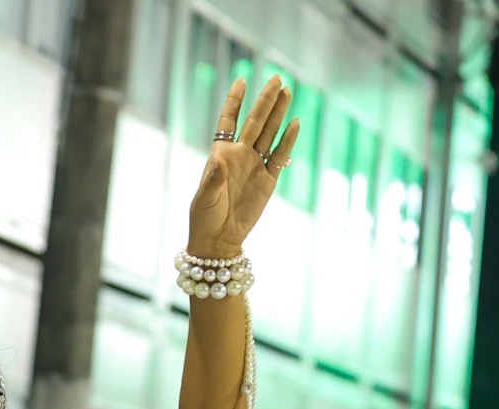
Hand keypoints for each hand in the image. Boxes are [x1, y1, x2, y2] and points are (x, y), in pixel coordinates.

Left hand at [187, 76, 301, 257]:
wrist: (219, 240)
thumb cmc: (204, 218)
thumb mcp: (204, 199)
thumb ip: (212, 179)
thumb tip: (218, 160)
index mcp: (221, 155)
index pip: (228, 122)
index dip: (234, 101)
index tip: (241, 80)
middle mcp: (240, 156)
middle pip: (255, 122)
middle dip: (265, 100)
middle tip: (276, 78)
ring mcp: (255, 166)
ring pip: (270, 134)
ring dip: (278, 114)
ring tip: (287, 91)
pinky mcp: (269, 180)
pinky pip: (280, 157)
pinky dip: (287, 141)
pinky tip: (295, 123)